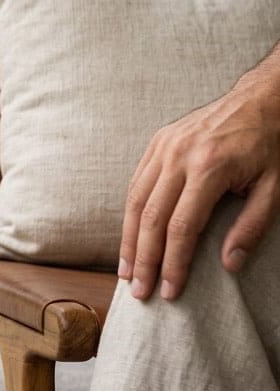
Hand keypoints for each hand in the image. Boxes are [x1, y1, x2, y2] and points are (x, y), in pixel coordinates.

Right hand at [119, 46, 279, 300]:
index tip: (169, 291)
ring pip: (135, 200)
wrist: (261, 98)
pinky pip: (136, 182)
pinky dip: (130, 212)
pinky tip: (130, 235)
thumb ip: (252, 226)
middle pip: (150, 217)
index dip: (173, 263)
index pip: (182, 226)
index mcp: (209, 167)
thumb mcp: (276, 188)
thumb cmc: (272, 145)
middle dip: (143, 259)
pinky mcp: (157, 142)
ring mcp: (163, 146)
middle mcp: (178, 156)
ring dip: (128, 239)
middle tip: (138, 292)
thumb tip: (228, 265)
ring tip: (126, 270)